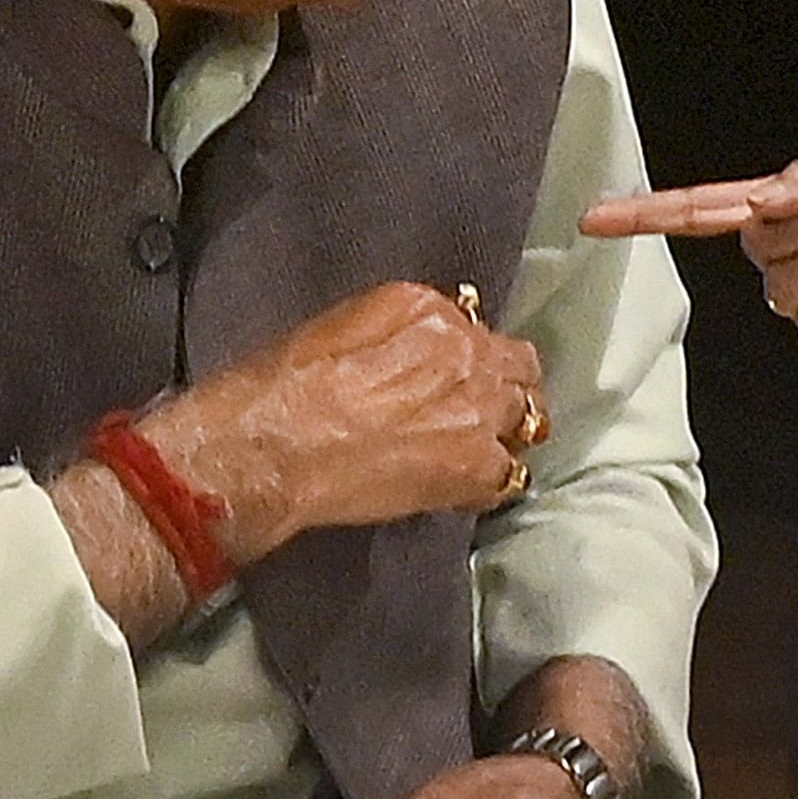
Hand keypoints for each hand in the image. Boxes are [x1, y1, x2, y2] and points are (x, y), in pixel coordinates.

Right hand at [147, 280, 548, 555]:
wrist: (270, 448)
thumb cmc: (281, 385)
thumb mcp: (340, 325)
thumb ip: (398, 327)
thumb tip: (428, 337)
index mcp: (430, 311)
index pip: (479, 330)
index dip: (471, 357)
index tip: (452, 378)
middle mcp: (468, 353)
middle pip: (518, 369)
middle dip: (504, 387)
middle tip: (479, 411)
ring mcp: (479, 412)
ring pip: (527, 419)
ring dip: (506, 431)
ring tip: (477, 449)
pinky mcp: (476, 469)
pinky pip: (510, 476)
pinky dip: (493, 482)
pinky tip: (466, 486)